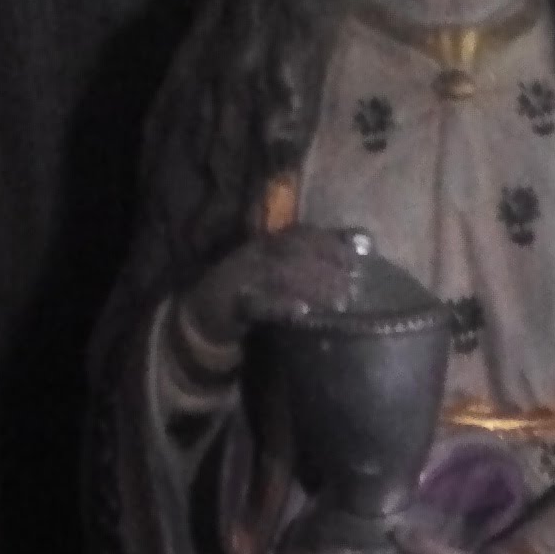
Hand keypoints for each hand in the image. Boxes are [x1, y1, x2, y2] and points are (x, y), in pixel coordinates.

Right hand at [178, 229, 360, 346]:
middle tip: (353, 287)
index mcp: (265, 244)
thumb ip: (302, 267)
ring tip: (339, 302)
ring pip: (282, 274)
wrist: (199, 317)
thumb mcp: (272, 273)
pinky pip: (259, 303)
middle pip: (295, 254)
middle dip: (327, 268)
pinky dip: (281, 306)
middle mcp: (255, 254)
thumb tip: (345, 265)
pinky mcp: (232, 303)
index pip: (300, 235)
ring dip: (313, 286)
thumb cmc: (246, 294)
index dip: (329, 244)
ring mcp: (242, 276)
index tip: (355, 259)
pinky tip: (301, 313)